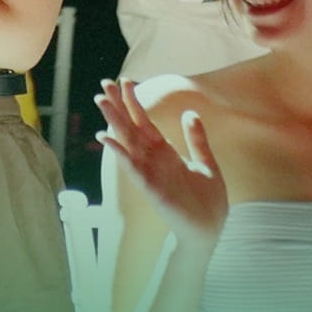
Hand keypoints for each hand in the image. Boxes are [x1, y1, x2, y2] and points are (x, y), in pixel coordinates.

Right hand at [95, 79, 226, 249]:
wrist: (209, 229)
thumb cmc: (207, 201)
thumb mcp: (206, 163)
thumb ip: (196, 139)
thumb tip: (190, 113)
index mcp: (166, 153)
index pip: (145, 122)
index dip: (135, 102)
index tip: (125, 81)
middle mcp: (153, 160)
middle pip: (132, 127)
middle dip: (119, 106)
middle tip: (104, 84)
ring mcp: (150, 173)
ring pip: (128, 142)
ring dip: (114, 122)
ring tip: (101, 101)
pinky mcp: (150, 188)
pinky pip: (132, 167)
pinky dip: (119, 152)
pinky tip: (107, 139)